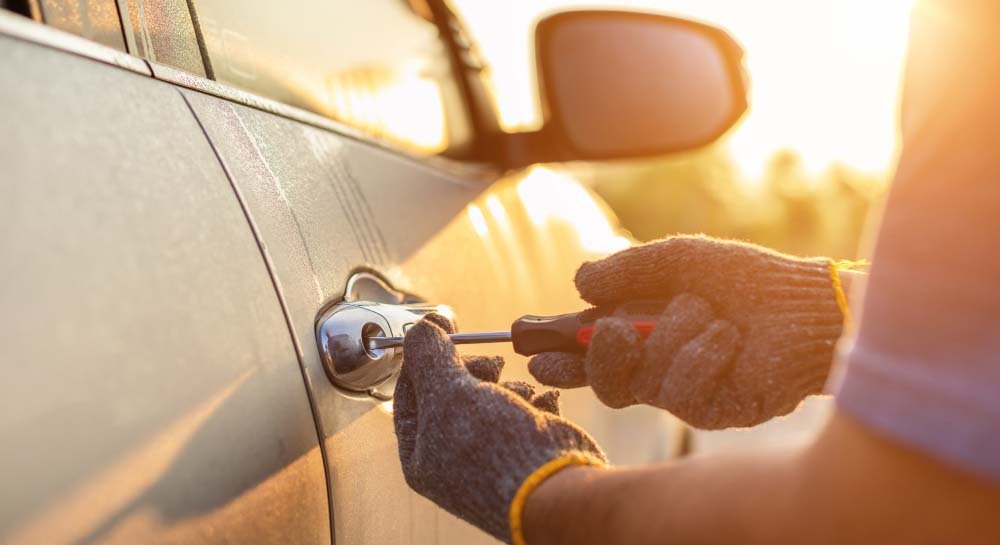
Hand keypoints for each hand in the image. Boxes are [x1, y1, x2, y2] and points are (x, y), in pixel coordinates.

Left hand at [394, 315, 605, 543]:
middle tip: (491, 364)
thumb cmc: (493, 448)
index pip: (409, 393)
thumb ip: (428, 354)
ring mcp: (491, 455)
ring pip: (491, 398)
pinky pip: (524, 411)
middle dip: (474, 372)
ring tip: (520, 396)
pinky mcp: (526, 449)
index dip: (425, 358)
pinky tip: (542, 405)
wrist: (556, 487)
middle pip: (453, 392)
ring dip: (508, 387)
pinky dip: (535, 402)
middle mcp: (452, 459)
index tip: (443, 330)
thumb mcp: (448, 392)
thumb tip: (422, 327)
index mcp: (421, 455)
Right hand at [529, 235, 846, 428]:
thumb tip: (578, 284)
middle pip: (603, 383)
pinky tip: (728, 339)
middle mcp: (658, 368)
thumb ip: (628, 268)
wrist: (807, 304)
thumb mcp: (680, 260)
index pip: (591, 355)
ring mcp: (684, 394)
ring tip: (710, 313)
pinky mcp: (712, 412)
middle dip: (596, 357)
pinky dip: (701, 354)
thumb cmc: (748, 279)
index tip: (533, 351)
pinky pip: (680, 391)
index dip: (560, 356)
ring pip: (642, 380)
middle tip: (609, 330)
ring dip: (674, 335)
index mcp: (645, 333)